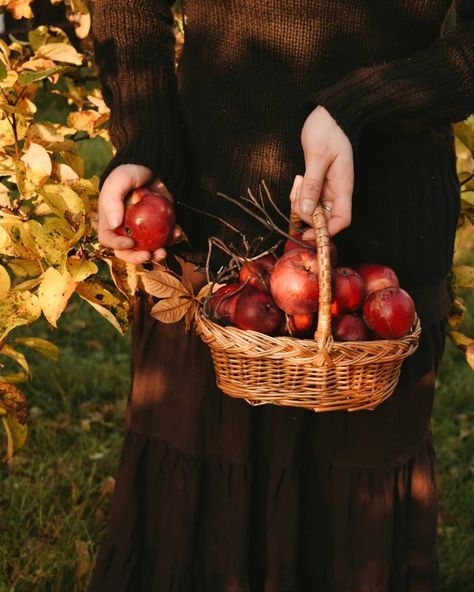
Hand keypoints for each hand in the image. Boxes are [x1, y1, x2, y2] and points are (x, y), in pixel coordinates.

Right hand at [98, 164, 177, 264]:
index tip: (131, 242)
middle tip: (149, 255)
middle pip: (126, 251)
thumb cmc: (132, 171)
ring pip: (146, 250)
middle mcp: (124, 228)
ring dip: (155, 255)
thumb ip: (113, 200)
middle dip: (137, 258)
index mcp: (109, 220)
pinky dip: (170, 240)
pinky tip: (177, 234)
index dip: (117, 245)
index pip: (108, 239)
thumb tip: (114, 225)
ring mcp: (142, 230)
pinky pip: (163, 239)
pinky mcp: (157, 227)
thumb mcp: (120, 179)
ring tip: (163, 252)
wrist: (154, 166)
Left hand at [291, 105, 353, 236]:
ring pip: (312, 210)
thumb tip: (306, 210)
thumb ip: (312, 184)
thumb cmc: (327, 130)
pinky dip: (299, 195)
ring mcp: (327, 189)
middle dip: (306, 213)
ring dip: (300, 203)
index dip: (326, 232)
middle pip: (323, 219)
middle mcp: (336, 192)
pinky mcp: (318, 185)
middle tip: (298, 192)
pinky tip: (299, 180)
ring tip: (298, 181)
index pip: (341, 220)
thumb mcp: (317, 156)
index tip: (307, 234)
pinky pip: (307, 200)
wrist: (327, 115)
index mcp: (343, 187)